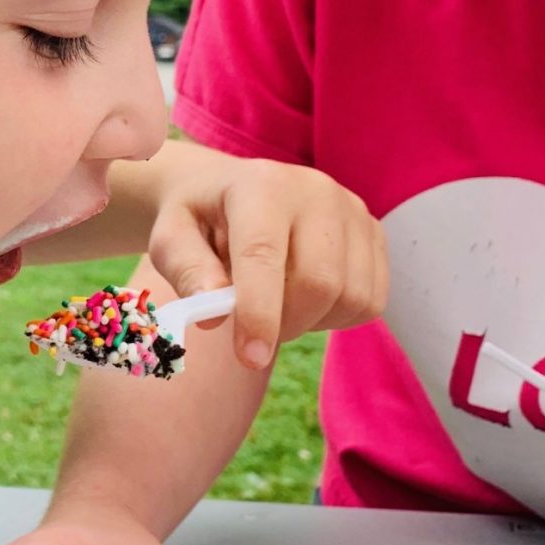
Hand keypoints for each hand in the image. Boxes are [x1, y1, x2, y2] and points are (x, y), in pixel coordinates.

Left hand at [141, 144, 386, 368]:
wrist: (229, 191)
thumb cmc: (197, 221)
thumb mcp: (170, 238)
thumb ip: (187, 271)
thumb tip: (214, 313)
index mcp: (261, 185)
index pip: (265, 255)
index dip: (259, 313)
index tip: (250, 358)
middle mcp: (316, 191)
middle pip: (320, 282)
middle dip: (286, 324)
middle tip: (254, 331)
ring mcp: (352, 210)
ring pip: (351, 296)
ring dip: (312, 322)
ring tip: (278, 305)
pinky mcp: (373, 233)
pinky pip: (371, 300)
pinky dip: (338, 317)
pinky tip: (307, 301)